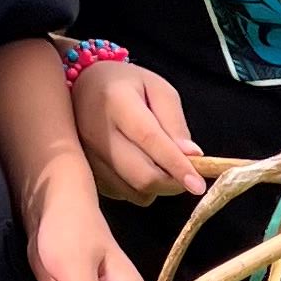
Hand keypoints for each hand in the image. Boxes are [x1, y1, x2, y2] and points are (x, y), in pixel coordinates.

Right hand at [73, 58, 207, 202]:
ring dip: (157, 187)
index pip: (149, 139)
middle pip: (141, 175)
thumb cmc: (125, 85)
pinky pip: (120, 194)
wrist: (83, 88)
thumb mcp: (157, 88)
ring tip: (162, 165)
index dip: (176, 165)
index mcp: (116, 101)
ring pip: (132, 191)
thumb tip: (192, 155)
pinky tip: (139, 167)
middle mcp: (95, 132)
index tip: (198, 185)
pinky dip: (138, 189)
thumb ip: (175, 121)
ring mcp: (85, 156)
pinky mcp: (84, 172)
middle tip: (187, 175)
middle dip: (172, 183)